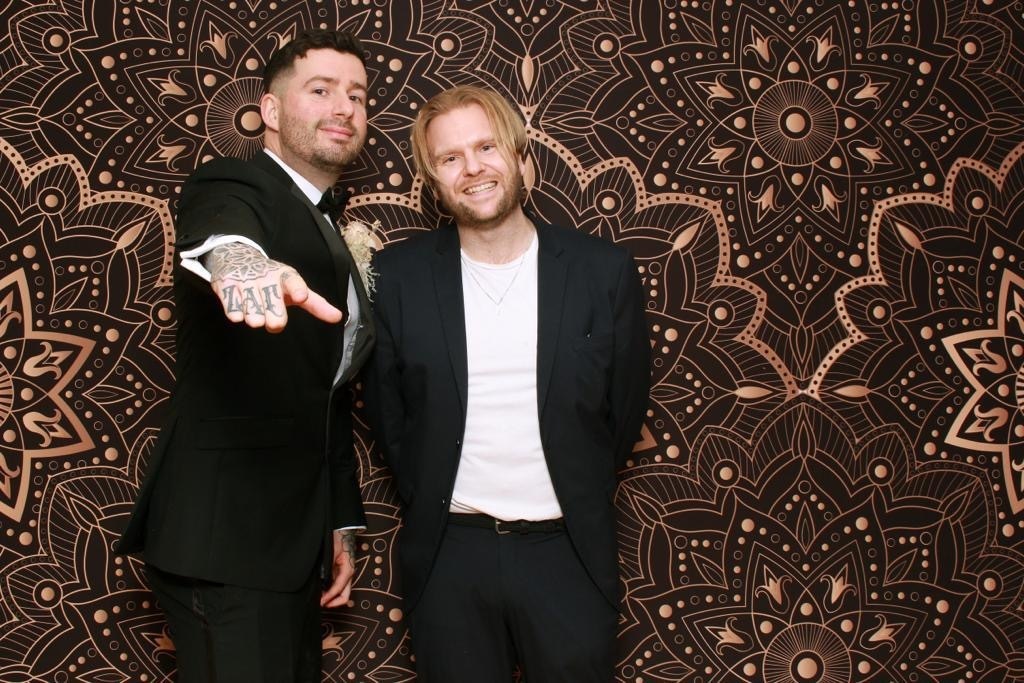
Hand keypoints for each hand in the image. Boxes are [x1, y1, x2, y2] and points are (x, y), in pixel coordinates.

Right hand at [207, 242, 342, 331]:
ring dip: (255, 318)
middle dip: (274, 319)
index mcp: (286, 276)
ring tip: (255, 310)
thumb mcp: (295, 287)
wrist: (236, 257)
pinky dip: (237, 314)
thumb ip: (316, 304)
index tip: (301, 297)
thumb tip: (338, 318)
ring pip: (253, 314)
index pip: (293, 282)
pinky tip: (239, 308)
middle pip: (273, 308)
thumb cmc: (272, 279)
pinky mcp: (225, 285)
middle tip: (272, 320)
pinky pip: (233, 311)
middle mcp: (267, 276)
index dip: (297, 289)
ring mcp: (246, 280)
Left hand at [321, 529, 355, 607]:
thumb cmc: (338, 538)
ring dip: (331, 598)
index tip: (319, 602)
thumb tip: (321, 581)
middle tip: (319, 604)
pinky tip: (320, 590)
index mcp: (348, 570)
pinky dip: (329, 591)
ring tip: (318, 598)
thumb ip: (327, 567)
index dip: (329, 597)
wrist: (342, 530)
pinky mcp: (340, 571)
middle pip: (344, 596)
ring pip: (341, 592)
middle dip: (333, 602)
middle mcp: (348, 574)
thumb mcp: (331, 553)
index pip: (339, 589)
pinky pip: (336, 585)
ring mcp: (345, 573)